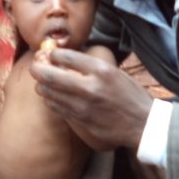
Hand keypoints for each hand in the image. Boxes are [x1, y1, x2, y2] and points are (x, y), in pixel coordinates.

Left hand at [30, 48, 151, 150]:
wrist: (142, 124)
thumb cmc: (130, 95)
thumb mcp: (114, 72)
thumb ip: (90, 66)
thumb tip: (64, 58)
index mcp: (102, 70)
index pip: (66, 57)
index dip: (53, 54)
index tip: (50, 53)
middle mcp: (90, 87)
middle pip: (51, 75)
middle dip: (38, 69)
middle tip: (35, 66)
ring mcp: (83, 106)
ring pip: (49, 93)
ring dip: (41, 85)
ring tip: (43, 82)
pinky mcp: (80, 121)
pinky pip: (56, 108)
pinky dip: (50, 100)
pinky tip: (52, 96)